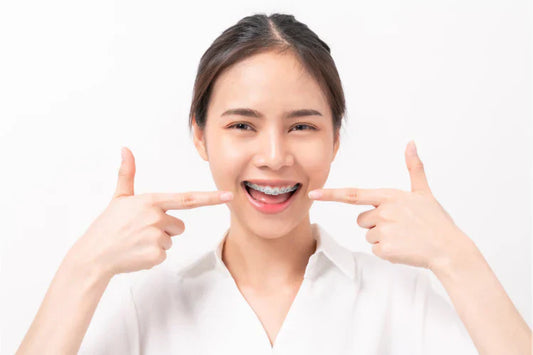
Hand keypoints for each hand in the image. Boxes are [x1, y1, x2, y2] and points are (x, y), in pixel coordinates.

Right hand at [70, 147, 233, 278]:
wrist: (93, 254)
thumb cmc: (108, 225)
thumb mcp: (119, 198)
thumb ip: (127, 173)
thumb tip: (125, 149)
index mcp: (151, 201)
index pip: (187, 199)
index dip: (210, 198)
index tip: (228, 195)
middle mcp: (156, 217)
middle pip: (179, 225)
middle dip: (165, 229)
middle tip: (142, 231)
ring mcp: (156, 237)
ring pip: (171, 240)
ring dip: (158, 243)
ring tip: (137, 241)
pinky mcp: (155, 255)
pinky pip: (164, 255)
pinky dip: (152, 257)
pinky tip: (136, 253)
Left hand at [308, 140, 471, 269]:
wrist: (449, 248)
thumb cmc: (436, 221)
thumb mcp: (423, 192)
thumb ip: (414, 167)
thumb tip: (411, 143)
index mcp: (389, 196)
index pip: (353, 195)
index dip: (331, 194)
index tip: (313, 194)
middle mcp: (384, 212)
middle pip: (362, 220)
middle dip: (376, 224)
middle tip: (400, 226)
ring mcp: (384, 231)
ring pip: (369, 235)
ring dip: (383, 238)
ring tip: (404, 237)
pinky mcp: (385, 249)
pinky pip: (376, 250)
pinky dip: (387, 252)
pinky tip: (404, 248)